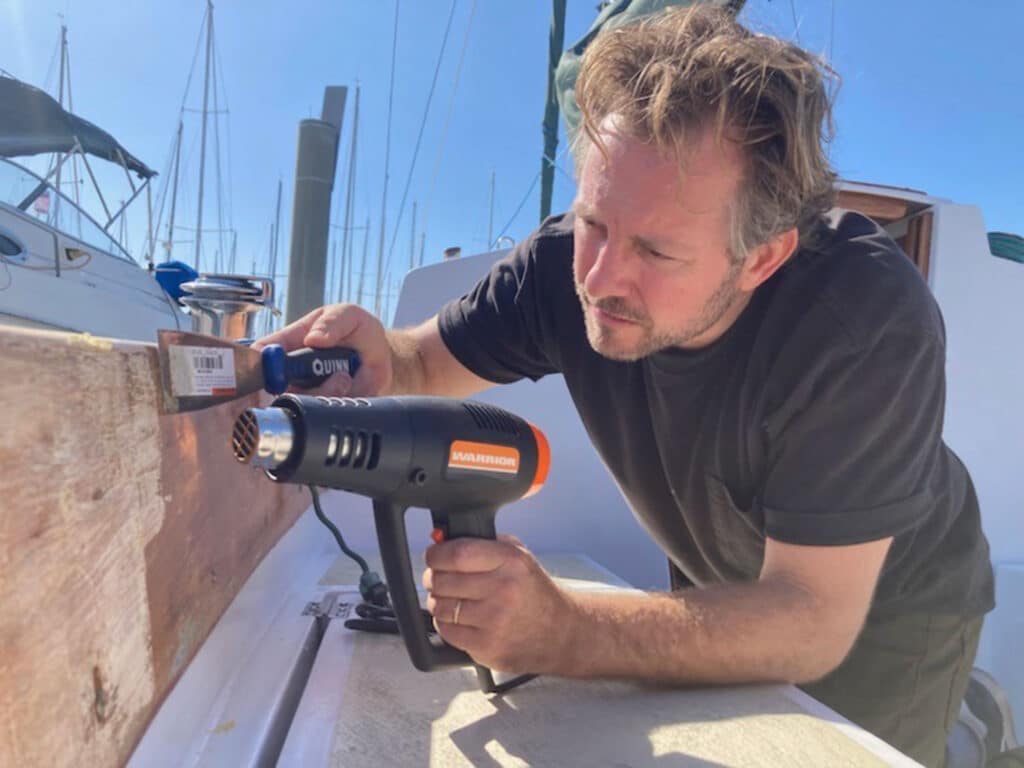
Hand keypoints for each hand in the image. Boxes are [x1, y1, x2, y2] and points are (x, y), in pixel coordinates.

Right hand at [252, 303, 391, 395]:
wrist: (381, 356)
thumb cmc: (358, 330)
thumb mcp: (349, 315)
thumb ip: (333, 322)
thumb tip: (314, 338)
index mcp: (290, 342)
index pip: (262, 353)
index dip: (257, 365)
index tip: (271, 372)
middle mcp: (293, 369)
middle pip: (277, 387)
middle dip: (302, 386)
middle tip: (334, 374)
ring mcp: (306, 390)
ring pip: (301, 403)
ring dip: (327, 392)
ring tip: (346, 376)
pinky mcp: (323, 406)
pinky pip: (323, 413)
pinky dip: (339, 401)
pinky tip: (351, 387)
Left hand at [422, 534, 579, 674]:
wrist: (561, 633)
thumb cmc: (536, 594)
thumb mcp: (521, 557)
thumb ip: (487, 545)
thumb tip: (446, 540)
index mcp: (510, 562)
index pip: (457, 553)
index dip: (436, 554)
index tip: (433, 556)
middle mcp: (503, 589)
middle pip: (443, 580)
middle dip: (433, 578)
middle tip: (438, 579)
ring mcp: (494, 620)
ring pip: (440, 607)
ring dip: (439, 602)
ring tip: (452, 600)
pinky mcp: (486, 646)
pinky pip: (447, 631)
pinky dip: (447, 625)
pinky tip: (461, 620)